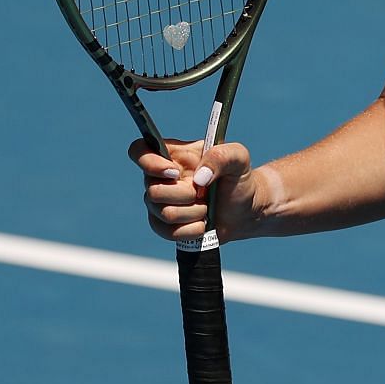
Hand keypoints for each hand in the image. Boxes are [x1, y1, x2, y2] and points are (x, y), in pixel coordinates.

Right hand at [127, 137, 259, 246]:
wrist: (245, 209)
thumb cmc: (238, 178)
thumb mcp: (238, 157)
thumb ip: (221, 156)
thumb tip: (199, 177)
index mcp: (172, 155)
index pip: (139, 151)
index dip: (149, 163)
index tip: (174, 172)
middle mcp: (159, 178)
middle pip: (153, 191)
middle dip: (185, 195)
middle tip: (204, 192)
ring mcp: (159, 203)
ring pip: (164, 213)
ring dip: (193, 213)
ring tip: (207, 208)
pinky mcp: (164, 226)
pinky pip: (168, 232)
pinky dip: (191, 229)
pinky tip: (203, 223)